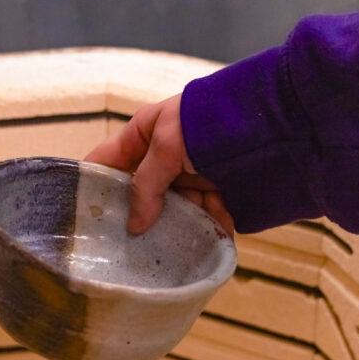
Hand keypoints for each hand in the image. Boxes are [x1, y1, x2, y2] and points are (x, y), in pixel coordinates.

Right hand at [85, 94, 233, 234]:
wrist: (273, 121)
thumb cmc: (209, 120)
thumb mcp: (168, 144)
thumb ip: (146, 184)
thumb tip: (134, 225)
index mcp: (144, 135)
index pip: (107, 162)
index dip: (93, 186)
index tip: (86, 219)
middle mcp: (164, 158)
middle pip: (142, 194)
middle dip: (145, 215)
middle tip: (138, 239)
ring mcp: (190, 175)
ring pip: (175, 210)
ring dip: (186, 221)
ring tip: (193, 227)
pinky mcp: (215, 190)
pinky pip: (205, 214)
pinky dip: (212, 221)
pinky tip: (219, 221)